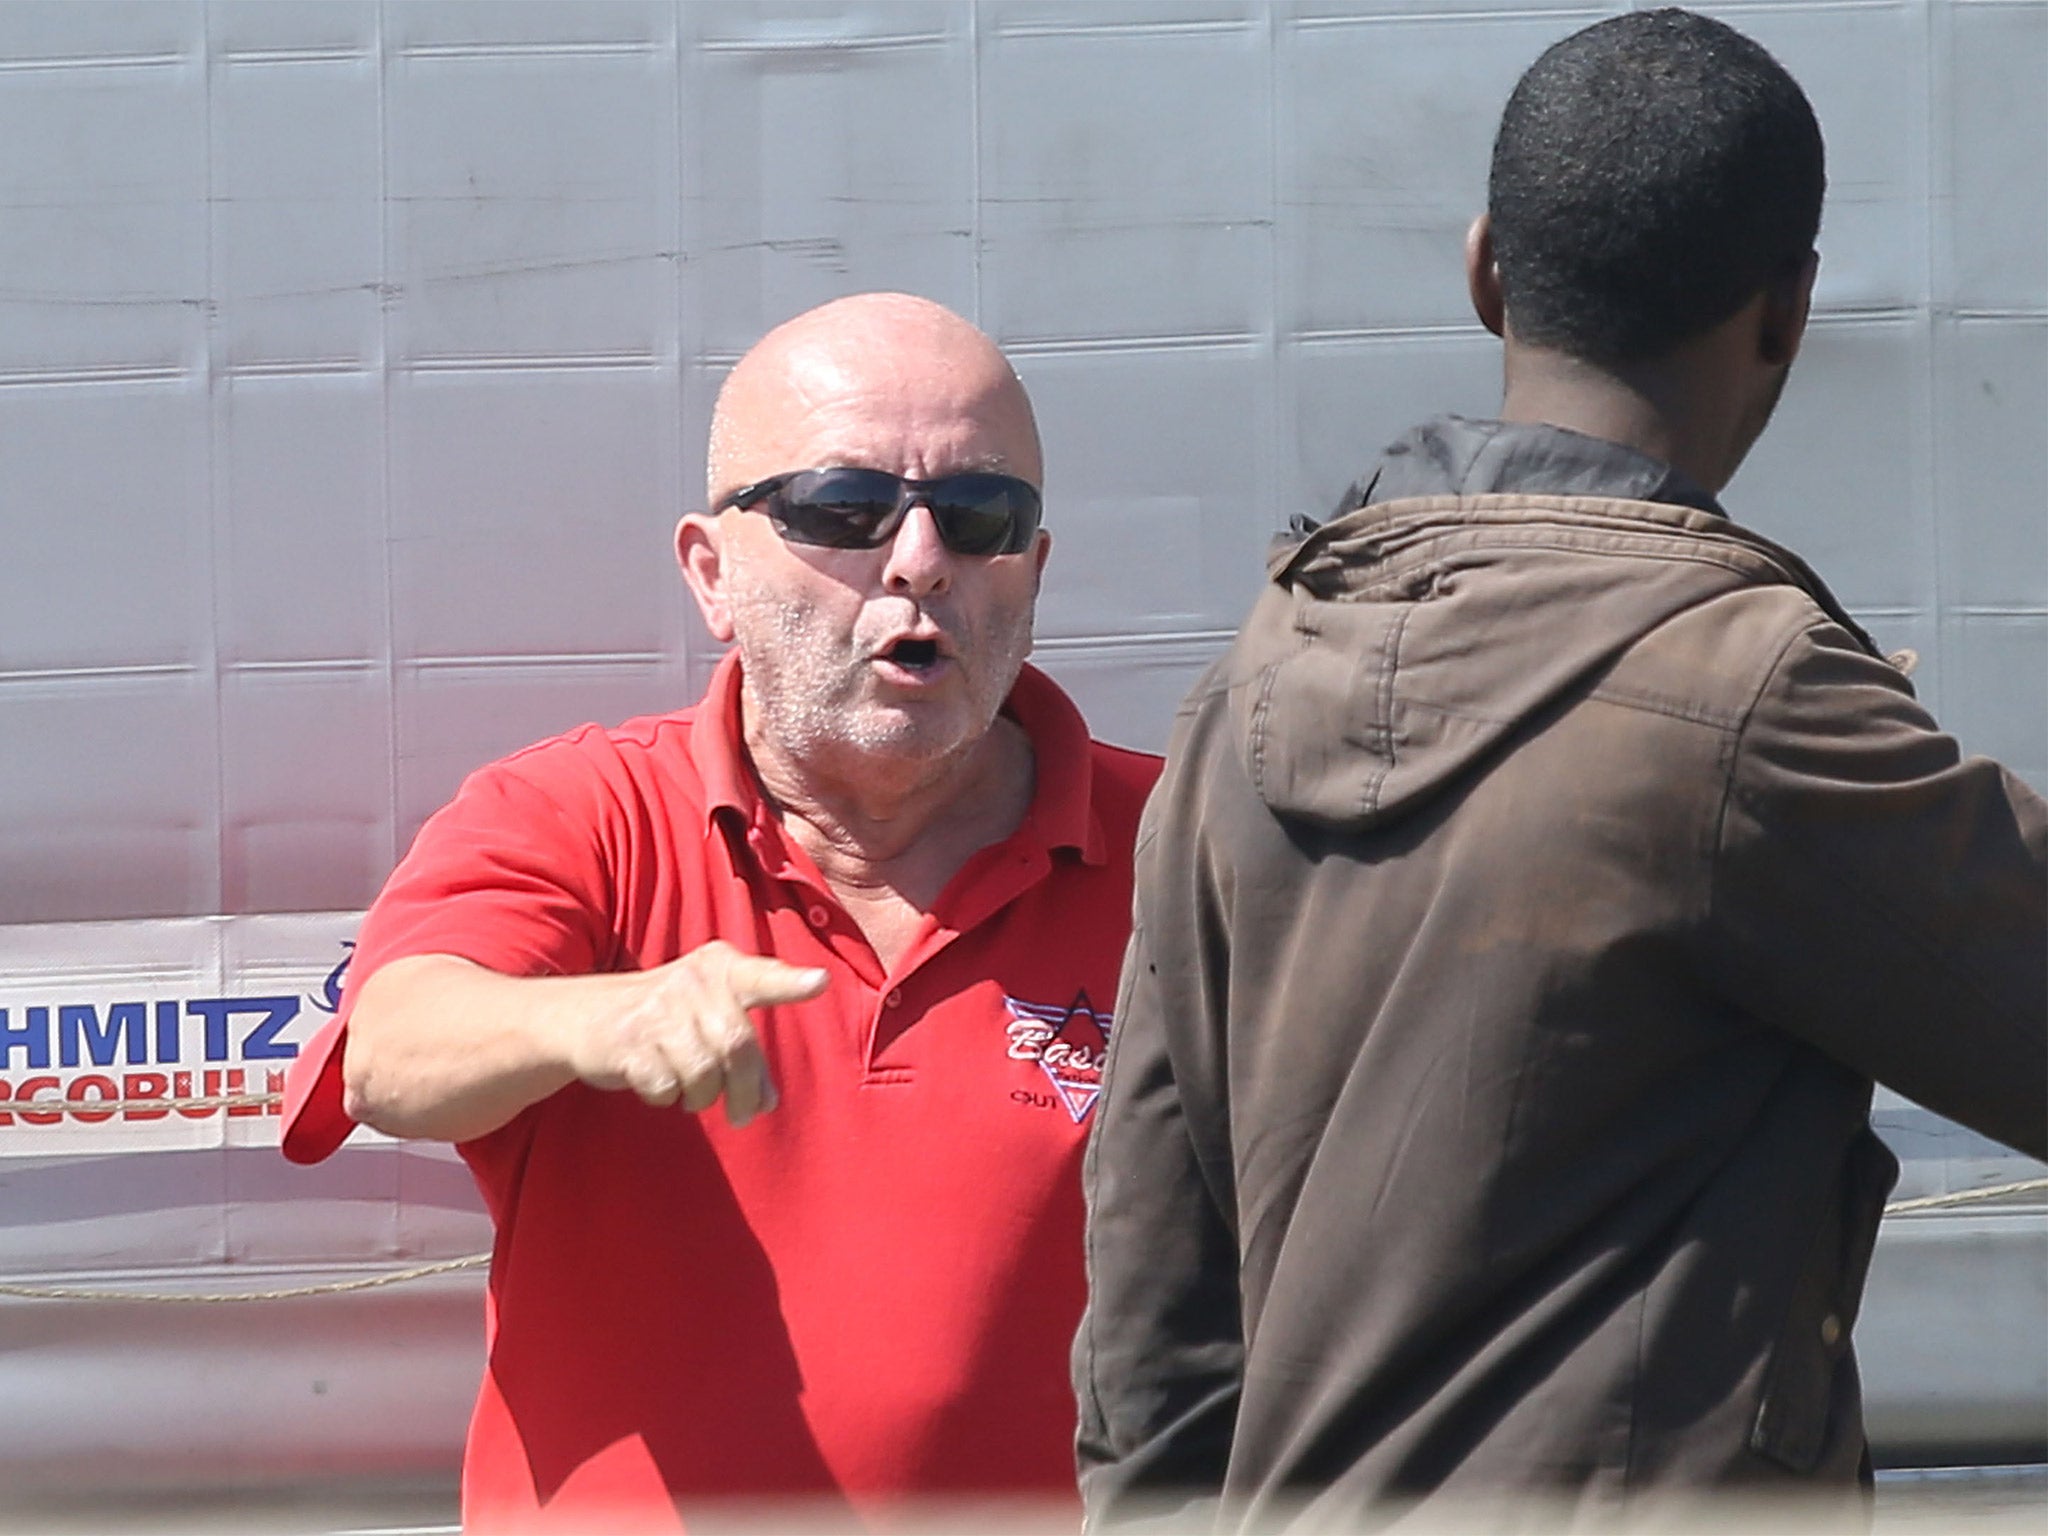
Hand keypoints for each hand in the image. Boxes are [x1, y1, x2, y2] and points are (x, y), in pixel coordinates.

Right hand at [567, 942, 827, 1125]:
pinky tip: (655, 1082)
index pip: (760, 977)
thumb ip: (744, 1051)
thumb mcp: (705, 1016)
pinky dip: (666, 1096)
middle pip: (738, 1046)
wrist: (581, 1017)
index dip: (790, 983)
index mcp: (718, 967)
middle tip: (745, 1115)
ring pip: (703, 1073)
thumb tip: (767, 1102)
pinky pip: (666, 1087)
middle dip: (745, 1090)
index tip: (820, 982)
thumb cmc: (662, 1019)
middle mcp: (690, 981)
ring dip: (701, 1096)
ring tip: (690, 1091)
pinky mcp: (628, 1040)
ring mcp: (657, 1009)